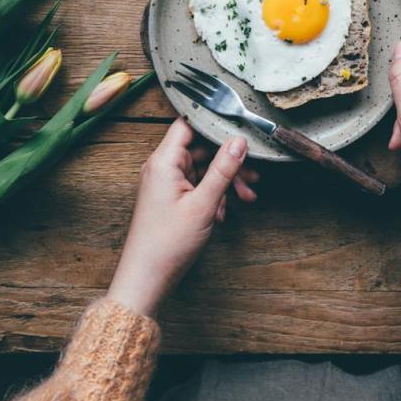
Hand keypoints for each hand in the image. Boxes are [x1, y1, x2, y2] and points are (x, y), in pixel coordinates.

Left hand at [108, 119, 258, 315]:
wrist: (147, 277)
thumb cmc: (167, 243)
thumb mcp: (203, 204)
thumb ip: (223, 169)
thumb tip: (239, 141)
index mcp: (164, 161)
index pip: (189, 124)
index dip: (215, 123)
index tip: (240, 128)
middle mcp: (162, 167)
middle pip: (201, 148)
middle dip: (229, 160)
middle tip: (253, 174)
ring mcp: (167, 183)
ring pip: (203, 169)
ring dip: (225, 181)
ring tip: (246, 196)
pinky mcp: (171, 198)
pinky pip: (197, 185)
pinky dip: (214, 194)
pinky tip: (225, 211)